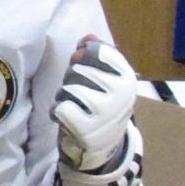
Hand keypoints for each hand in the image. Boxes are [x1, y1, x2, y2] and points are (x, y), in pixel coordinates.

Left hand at [51, 36, 136, 172]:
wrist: (102, 147)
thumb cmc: (99, 106)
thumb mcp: (103, 79)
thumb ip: (94, 55)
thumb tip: (88, 38)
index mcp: (127, 78)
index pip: (96, 50)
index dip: (82, 56)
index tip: (84, 67)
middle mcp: (121, 94)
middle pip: (78, 68)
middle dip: (70, 80)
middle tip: (78, 96)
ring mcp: (105, 113)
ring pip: (68, 88)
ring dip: (62, 97)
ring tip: (73, 108)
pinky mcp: (87, 130)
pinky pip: (60, 108)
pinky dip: (57, 113)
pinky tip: (66, 120)